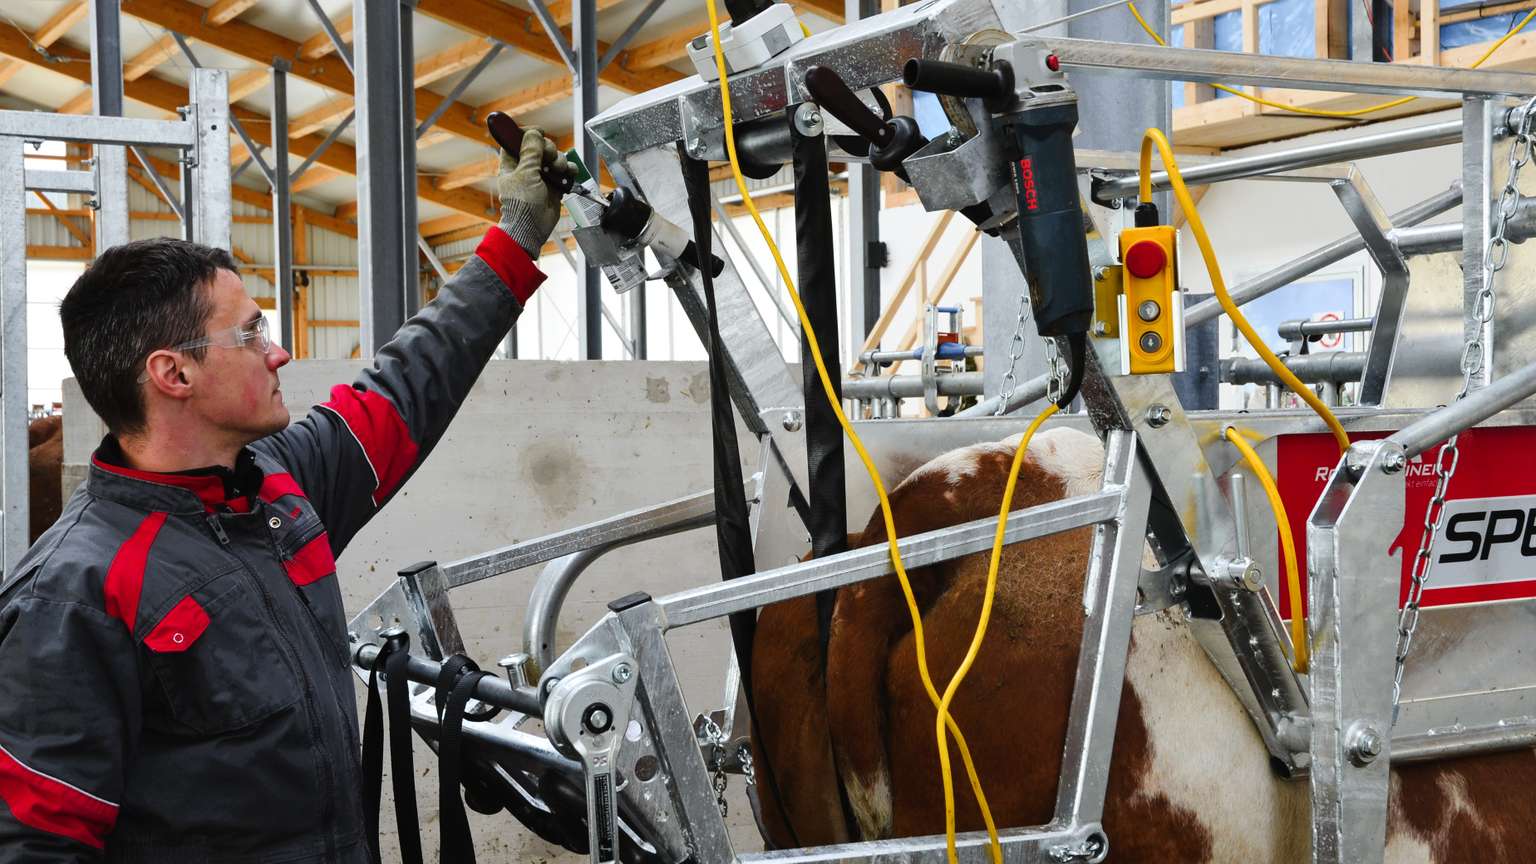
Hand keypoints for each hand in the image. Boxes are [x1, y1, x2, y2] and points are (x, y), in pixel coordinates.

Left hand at [496, 128, 575, 257]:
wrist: (532, 227)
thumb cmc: (522, 203)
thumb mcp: (525, 173)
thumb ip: (531, 152)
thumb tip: (534, 133)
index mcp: (512, 163)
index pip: (516, 141)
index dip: (527, 134)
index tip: (537, 133)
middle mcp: (526, 168)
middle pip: (540, 147)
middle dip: (549, 149)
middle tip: (549, 157)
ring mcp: (541, 176)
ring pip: (554, 158)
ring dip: (560, 161)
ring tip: (559, 170)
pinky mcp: (554, 185)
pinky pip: (565, 171)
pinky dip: (569, 170)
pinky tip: (569, 174)